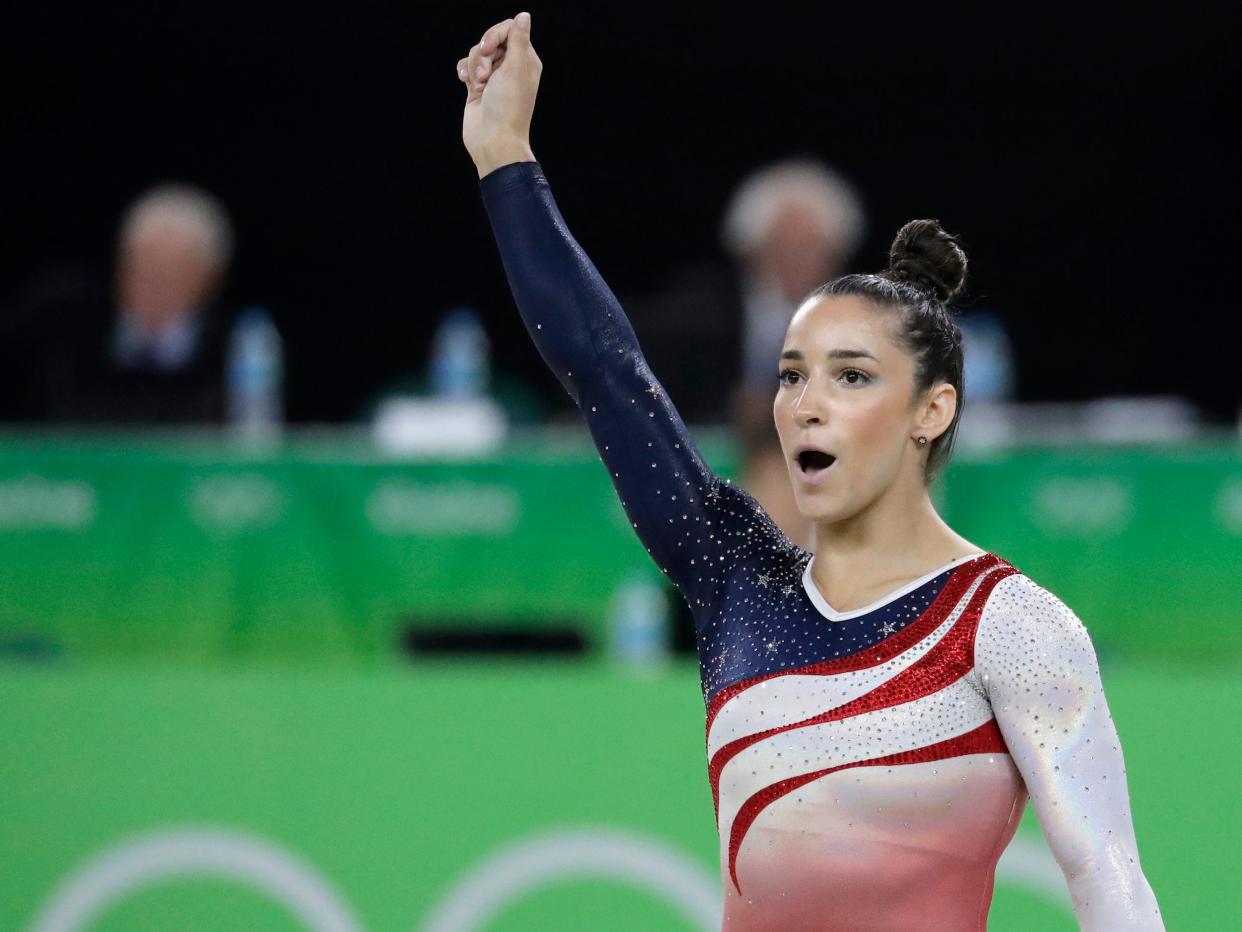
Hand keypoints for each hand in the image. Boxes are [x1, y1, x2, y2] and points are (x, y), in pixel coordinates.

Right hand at [457, 12, 540, 177]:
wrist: (493, 140)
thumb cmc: (508, 107)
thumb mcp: (516, 69)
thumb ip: (518, 40)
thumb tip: (523, 15)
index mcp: (525, 60)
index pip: (508, 29)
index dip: (494, 35)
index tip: (489, 49)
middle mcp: (511, 67)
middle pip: (489, 40)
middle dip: (482, 55)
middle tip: (485, 75)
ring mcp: (493, 77)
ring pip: (476, 54)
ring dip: (474, 67)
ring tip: (479, 87)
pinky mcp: (478, 87)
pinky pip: (466, 66)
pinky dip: (464, 72)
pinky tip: (467, 83)